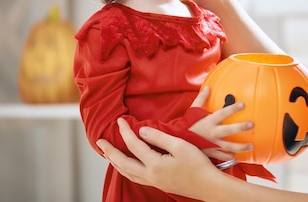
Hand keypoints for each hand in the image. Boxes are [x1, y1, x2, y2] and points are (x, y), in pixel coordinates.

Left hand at [97, 118, 215, 197]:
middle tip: (100, 142)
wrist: (208, 185)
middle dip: (110, 152)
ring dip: (115, 163)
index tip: (119, 121)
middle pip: (123, 163)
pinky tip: (128, 166)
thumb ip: (159, 137)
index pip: (134, 145)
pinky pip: (135, 177)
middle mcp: (150, 175)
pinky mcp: (159, 185)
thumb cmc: (197, 164)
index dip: (125, 131)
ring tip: (109, 154)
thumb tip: (142, 130)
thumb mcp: (180, 146)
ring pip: (127, 173)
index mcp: (154, 164)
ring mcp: (153, 182)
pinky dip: (126, 170)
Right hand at [189, 86, 252, 160]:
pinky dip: (229, 157)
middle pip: (228, 130)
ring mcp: (212, 144)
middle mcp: (211, 133)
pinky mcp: (210, 152)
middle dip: (240, 127)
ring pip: (229, 146)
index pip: (222, 113)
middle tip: (251, 124)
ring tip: (251, 145)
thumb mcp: (192, 111)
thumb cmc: (186, 125)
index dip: (232, 109)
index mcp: (208, 122)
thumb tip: (208, 87)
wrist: (177, 142)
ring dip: (241, 147)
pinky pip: (222, 156)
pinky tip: (236, 156)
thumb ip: (201, 99)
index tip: (243, 105)